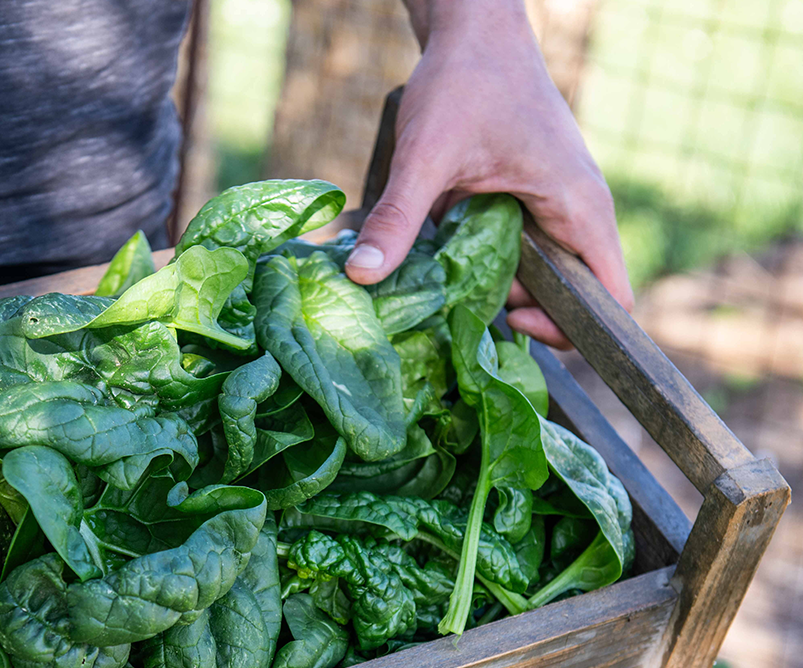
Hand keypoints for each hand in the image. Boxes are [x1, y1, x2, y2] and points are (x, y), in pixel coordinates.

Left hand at [344, 2, 632, 347]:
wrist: (474, 30)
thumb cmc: (465, 81)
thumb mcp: (425, 156)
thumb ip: (398, 218)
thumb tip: (362, 276)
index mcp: (579, 210)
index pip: (612, 301)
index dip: (569, 330)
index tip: (508, 321)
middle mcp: (577, 215)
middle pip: (568, 298)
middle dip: (516, 311)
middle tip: (456, 303)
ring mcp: (555, 209)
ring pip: (536, 277)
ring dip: (492, 288)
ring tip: (442, 279)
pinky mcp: (529, 203)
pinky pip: (516, 252)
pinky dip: (482, 264)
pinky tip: (442, 256)